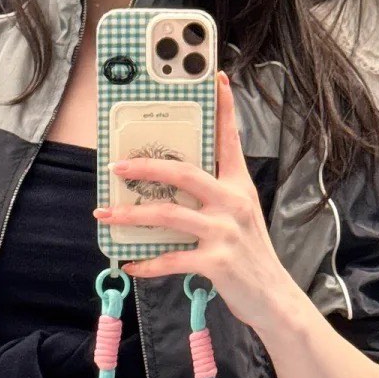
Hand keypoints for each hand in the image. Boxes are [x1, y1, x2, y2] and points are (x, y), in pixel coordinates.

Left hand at [94, 70, 304, 336]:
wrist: (274, 299)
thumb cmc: (251, 256)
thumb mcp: (240, 217)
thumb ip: (215, 197)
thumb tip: (170, 187)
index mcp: (239, 187)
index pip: (231, 140)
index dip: (224, 108)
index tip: (216, 78)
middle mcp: (233, 203)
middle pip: (184, 173)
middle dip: (145, 167)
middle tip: (116, 166)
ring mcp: (224, 232)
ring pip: (167, 215)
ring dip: (130, 216)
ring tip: (104, 216)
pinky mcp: (215, 262)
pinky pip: (171, 258)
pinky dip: (146, 263)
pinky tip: (130, 264)